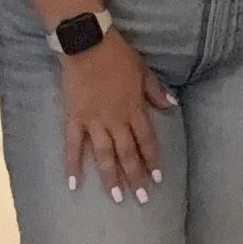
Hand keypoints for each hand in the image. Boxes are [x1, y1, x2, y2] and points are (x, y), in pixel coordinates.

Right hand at [61, 33, 173, 201]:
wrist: (87, 44)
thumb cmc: (117, 55)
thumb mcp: (143, 70)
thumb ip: (155, 91)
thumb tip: (171, 105)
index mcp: (134, 109)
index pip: (146, 141)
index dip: (152, 160)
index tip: (158, 178)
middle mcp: (116, 120)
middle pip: (128, 153)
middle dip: (135, 177)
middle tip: (141, 199)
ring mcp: (94, 122)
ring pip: (104, 155)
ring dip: (110, 177)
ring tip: (116, 198)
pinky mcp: (73, 119)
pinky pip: (72, 146)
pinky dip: (72, 165)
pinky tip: (74, 184)